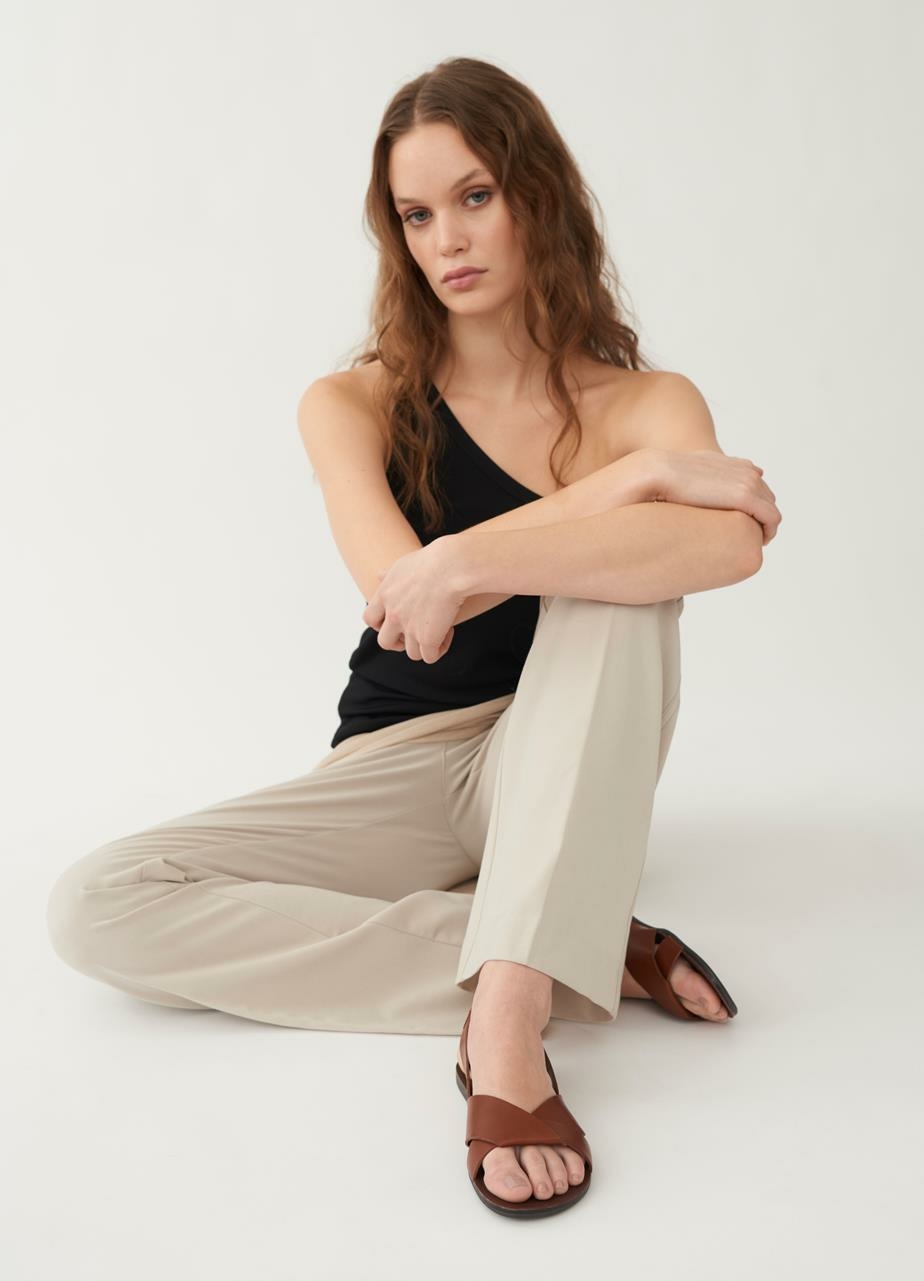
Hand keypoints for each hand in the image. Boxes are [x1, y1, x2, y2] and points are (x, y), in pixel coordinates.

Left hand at [362, 536, 466, 662]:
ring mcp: (409, 628)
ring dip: (424, 646)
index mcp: (385, 595)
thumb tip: (378, 575)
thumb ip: (389, 574)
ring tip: (439, 631)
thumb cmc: (433, 560)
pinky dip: (439, 649)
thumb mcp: (405, 564)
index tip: (395, 622)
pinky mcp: (427, 638)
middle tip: (415, 635)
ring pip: (412, 652)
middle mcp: (393, 614)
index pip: (370, 619)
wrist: (452, 566)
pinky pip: (430, 656)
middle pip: (385, 642)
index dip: (380, 625)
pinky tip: (448, 634)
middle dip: (399, 643)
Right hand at [648, 448, 781, 544]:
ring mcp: (749, 483)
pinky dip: (768, 532)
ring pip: (772, 511)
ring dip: (766, 528)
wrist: (658, 472)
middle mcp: (748, 472)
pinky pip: (771, 518)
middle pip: (768, 500)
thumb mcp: (688, 478)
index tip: (746, 526)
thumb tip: (700, 492)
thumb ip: (705, 482)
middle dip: (762, 520)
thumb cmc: (666, 479)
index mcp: (739, 467)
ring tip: (753, 546)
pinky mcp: (746, 496)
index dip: (755, 509)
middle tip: (751, 540)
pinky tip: (756, 545)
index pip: (759, 490)